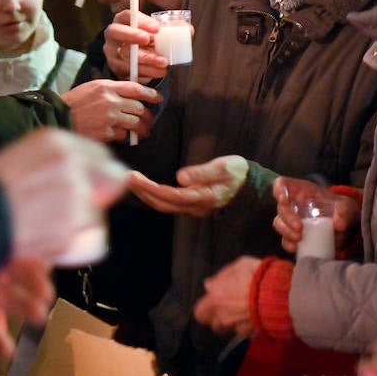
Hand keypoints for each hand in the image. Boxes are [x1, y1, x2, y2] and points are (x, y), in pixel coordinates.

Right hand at [0, 128, 127, 261]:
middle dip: (99, 196)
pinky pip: (95, 242)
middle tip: (77, 212)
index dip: (96, 174)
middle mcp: (70, 162)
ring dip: (79, 226)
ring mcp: (74, 194)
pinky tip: (53, 246)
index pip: (100, 155)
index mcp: (55, 141)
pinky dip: (79, 249)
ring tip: (44, 229)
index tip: (90, 186)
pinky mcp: (72, 226)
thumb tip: (94, 178)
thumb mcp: (20, 159)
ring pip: (98, 214)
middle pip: (113, 179)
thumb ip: (58, 164)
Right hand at [61, 79, 160, 142]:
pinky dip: (123, 136)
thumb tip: (130, 96)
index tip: (157, 98)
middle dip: (147, 116)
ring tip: (142, 132)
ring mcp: (109, 118)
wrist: (58, 117)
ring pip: (134, 123)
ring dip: (141, 129)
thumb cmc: (73, 103)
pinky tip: (120, 136)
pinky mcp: (106, 133)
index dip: (150, 94)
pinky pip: (123, 135)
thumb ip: (111, 90)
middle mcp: (110, 101)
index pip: (135, 88)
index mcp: (106, 86)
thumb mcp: (92, 88)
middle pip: (139, 108)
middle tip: (149, 121)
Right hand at [103, 9, 168, 80]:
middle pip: (116, 32)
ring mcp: (112, 52)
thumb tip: (189, 29)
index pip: (128, 15)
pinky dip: (146, 72)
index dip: (141, 21)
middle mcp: (113, 35)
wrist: (138, 60)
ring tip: (163, 62)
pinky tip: (159, 71)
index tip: (157, 28)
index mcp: (123, 20)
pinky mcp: (116, 68)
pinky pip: (128, 71)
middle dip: (132, 35)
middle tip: (147, 39)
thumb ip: (172, 28)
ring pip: (125, 55)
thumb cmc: (149, 40)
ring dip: (145, 58)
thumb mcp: (158, 32)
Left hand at [127, 155, 249, 217]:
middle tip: (125, 178)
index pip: (170, 196)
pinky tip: (145, 187)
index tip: (133, 177)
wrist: (251, 184)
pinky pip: (168, 203)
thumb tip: (180, 177)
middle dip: (143, 192)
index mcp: (203, 198)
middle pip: (163, 203)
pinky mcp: (192, 204)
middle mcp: (196, 207)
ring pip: (164, 205)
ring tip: (130, 182)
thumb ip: (203, 172)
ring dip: (146, 195)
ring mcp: (193, 208)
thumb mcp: (224, 168)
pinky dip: (154, 195)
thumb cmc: (238, 173)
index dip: (150, 188)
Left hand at [192, 256, 259, 336]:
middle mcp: (223, 316)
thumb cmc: (259, 277)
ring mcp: (237, 327)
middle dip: (217, 318)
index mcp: (216, 298)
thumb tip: (209, 284)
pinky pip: (244, 331)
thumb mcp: (240, 265)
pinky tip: (255, 315)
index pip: (199, 312)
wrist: (282, 296)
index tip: (213, 300)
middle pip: (213, 324)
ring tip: (243, 311)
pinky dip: (247, 325)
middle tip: (227, 307)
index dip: (205, 307)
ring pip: (228, 329)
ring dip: (232, 322)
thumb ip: (222, 276)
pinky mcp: (251, 333)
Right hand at [272, 176, 359, 254]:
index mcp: (302, 191)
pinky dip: (288, 244)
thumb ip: (345, 212)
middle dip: (287, 218)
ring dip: (286, 231)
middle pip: (281, 207)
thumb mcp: (347, 207)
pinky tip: (296, 248)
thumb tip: (339, 224)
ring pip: (279, 223)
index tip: (283, 200)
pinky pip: (286, 240)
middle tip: (300, 229)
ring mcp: (292, 220)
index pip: (283, 184)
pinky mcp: (294, 235)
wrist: (347, 227)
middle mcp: (294, 204)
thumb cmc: (343, 210)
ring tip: (299, 239)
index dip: (279, 190)